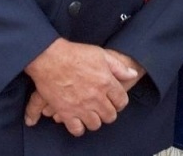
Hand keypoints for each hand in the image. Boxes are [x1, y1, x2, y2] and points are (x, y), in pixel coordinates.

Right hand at [23, 37, 137, 135]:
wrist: (50, 58)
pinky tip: (78, 120)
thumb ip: (118, 67)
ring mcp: (81, 106)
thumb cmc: (75, 54)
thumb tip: (132, 74)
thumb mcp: (101, 55)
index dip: (119, 102)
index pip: (121, 101)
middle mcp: (96, 97)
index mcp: (106, 82)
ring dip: (95, 120)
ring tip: (91, 114)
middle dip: (108, 112)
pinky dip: (79, 128)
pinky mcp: (66, 112)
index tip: (115, 101)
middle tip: (103, 108)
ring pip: (95, 124)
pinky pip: (77, 129)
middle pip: (110, 116)